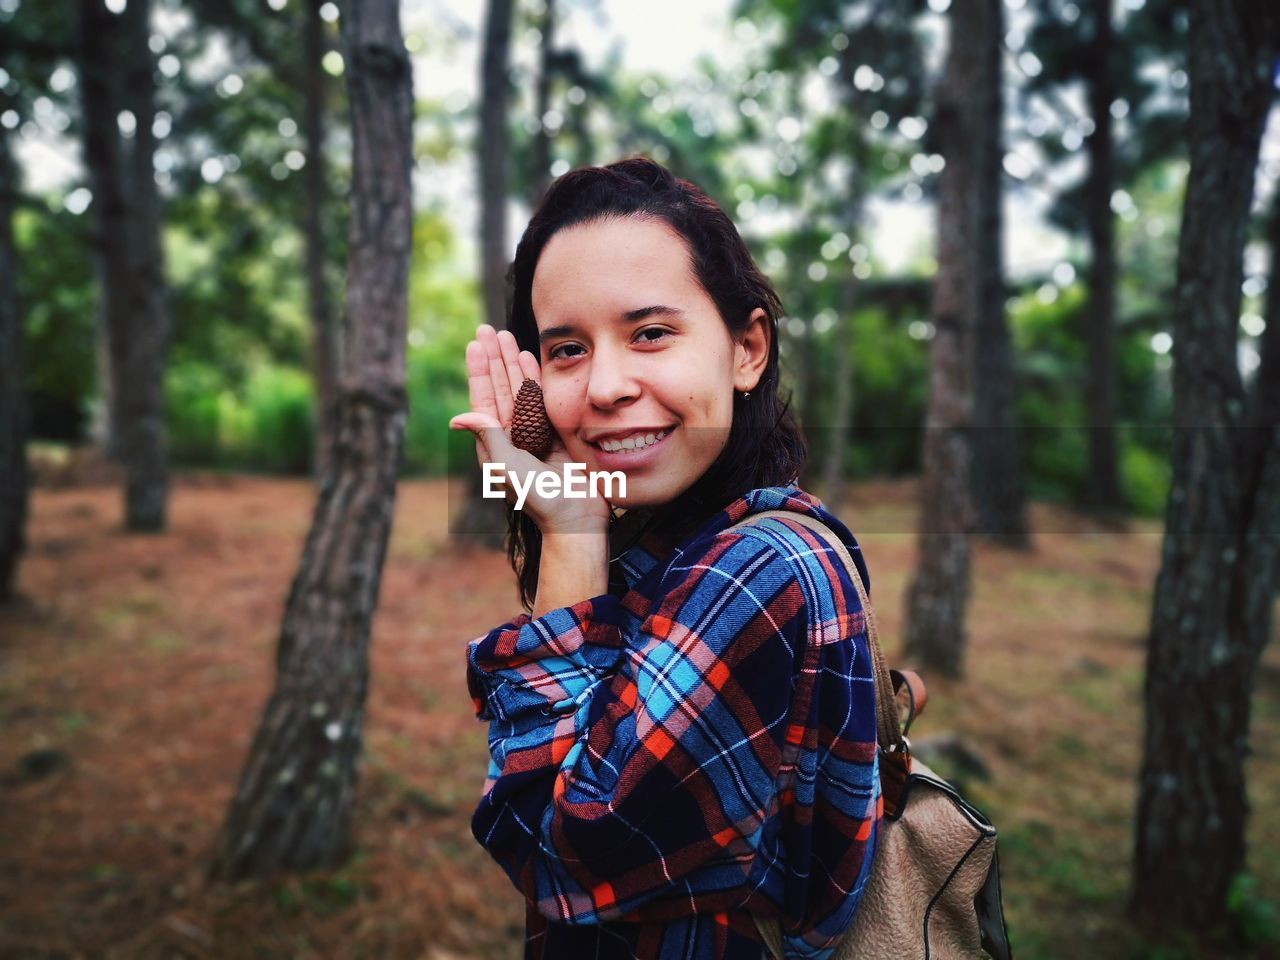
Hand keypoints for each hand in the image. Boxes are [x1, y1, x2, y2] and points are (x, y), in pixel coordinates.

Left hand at [449, 324, 610, 535]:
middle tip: (488, 330)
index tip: (475, 345)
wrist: (575, 516)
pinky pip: (543, 399)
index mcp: (495, 444)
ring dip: (513, 363)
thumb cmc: (538, 496)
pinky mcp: (556, 433)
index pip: (483, 399)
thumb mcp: (506, 467)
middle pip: (500, 387)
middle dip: (494, 358)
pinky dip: (536, 378)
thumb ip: (488, 437)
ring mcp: (535, 433)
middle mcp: (512, 434)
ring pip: (520, 389)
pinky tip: (531, 359)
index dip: (479, 371)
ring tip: (507, 336)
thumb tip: (458, 416)